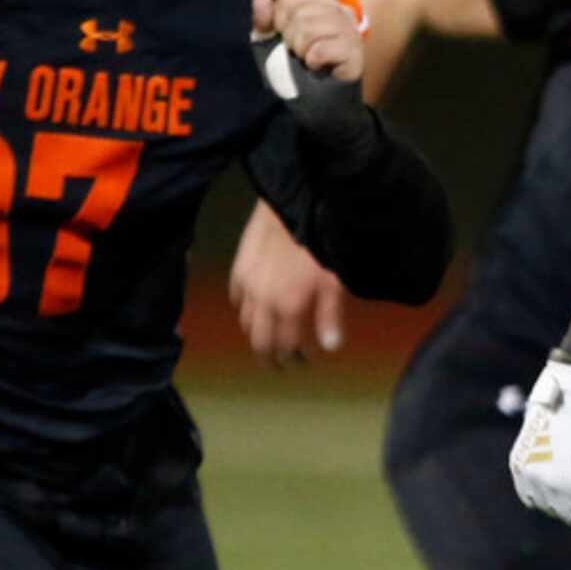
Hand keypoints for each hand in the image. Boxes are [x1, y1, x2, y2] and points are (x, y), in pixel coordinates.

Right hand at [229, 201, 346, 367]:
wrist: (293, 205)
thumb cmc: (319, 241)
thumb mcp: (334, 281)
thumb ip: (330, 316)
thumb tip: (330, 346)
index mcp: (289, 307)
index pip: (286, 347)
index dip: (293, 359)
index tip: (302, 362)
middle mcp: (264, 301)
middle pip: (260, 341)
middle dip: (269, 357)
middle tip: (278, 364)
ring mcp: (248, 285)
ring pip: (246, 322)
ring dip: (256, 334)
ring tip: (268, 338)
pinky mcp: (239, 267)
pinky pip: (236, 297)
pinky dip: (243, 309)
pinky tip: (252, 308)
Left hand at [252, 0, 378, 160]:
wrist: (322, 108)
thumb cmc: (297, 73)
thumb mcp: (272, 47)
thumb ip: (265, 23)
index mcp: (319, 4)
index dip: (278, 21)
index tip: (285, 39)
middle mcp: (339, 11)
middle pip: (299, 14)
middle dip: (290, 40)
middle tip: (300, 55)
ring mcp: (350, 30)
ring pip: (309, 29)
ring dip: (301, 52)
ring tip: (309, 61)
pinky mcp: (355, 52)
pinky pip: (320, 50)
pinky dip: (313, 62)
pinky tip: (320, 68)